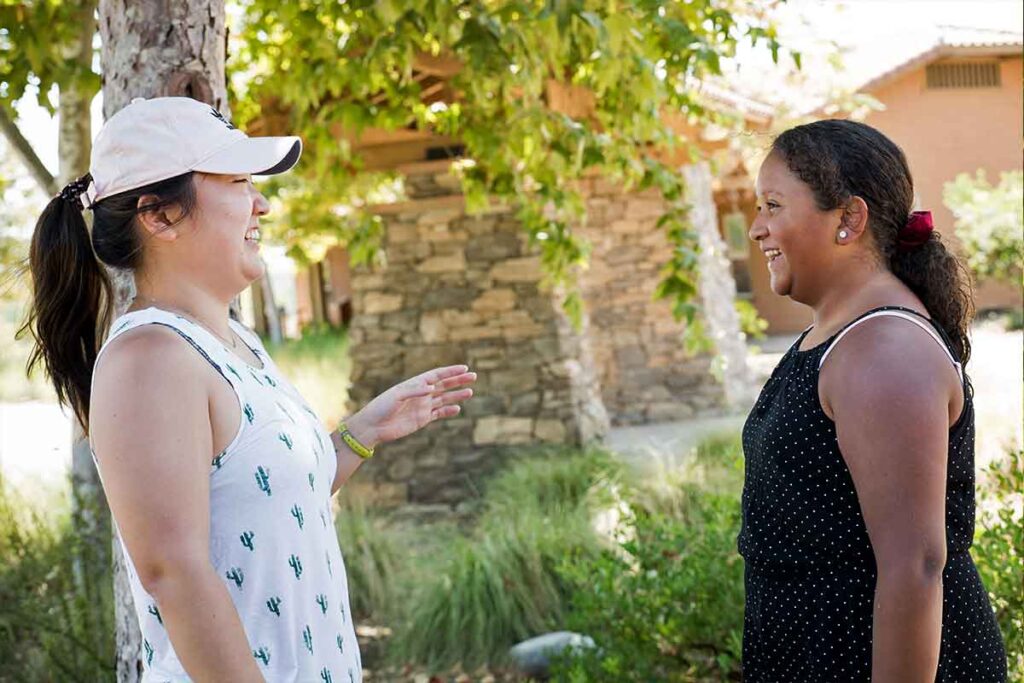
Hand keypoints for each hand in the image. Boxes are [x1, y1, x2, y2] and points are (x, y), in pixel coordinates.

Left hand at [346, 365, 475, 447]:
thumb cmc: (381, 407)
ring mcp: (422, 406)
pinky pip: (438, 413)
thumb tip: (432, 388)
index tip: (464, 368)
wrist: (373, 427)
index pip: (437, 375)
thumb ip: (414, 391)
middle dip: (458, 381)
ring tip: (470, 392)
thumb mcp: (396, 396)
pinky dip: (448, 411)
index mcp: (414, 384)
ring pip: (444, 399)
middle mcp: (421, 394)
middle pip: (444, 385)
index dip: (451, 371)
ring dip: (457, 395)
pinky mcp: (422, 419)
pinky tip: (457, 409)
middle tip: (473, 377)